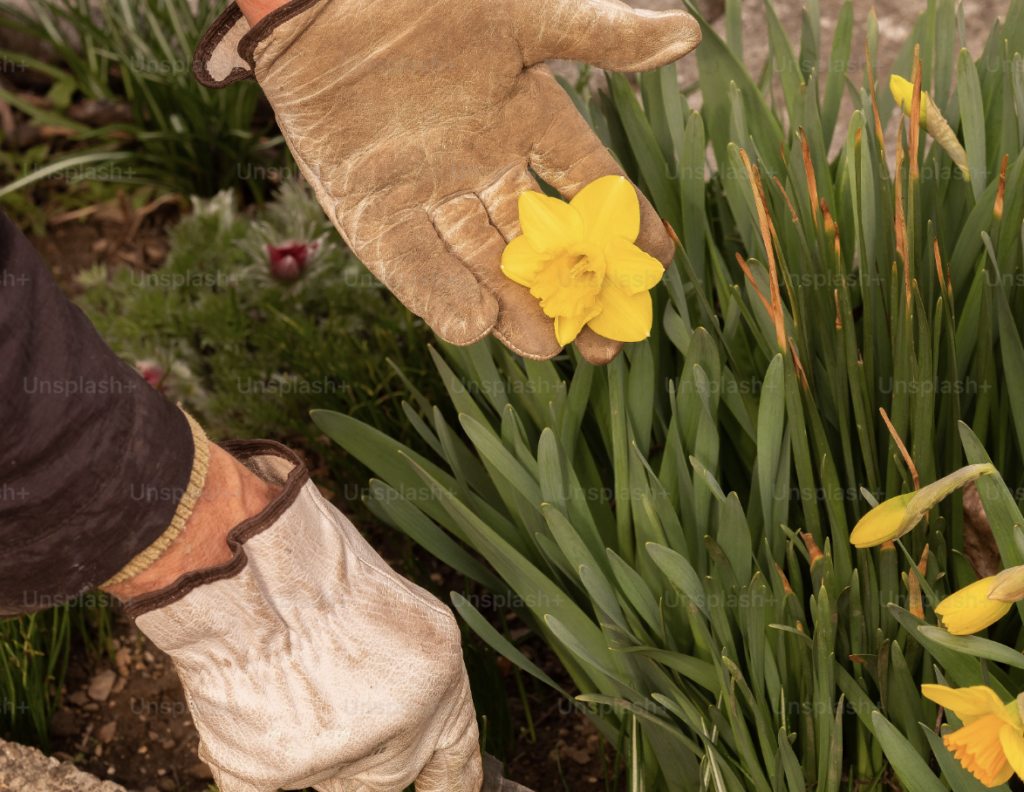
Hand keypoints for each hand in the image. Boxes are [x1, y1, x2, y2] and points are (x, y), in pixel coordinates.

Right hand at [111, 442, 479, 791]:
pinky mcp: (265, 771)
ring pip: (325, 775)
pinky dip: (257, 751)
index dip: (450, 781)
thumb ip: (401, 669)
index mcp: (438, 678)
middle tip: (325, 687)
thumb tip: (387, 707)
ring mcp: (333, 757)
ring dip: (308, 738)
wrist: (248, 564)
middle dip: (362, 746)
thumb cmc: (316, 560)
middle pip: (386, 777)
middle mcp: (398, 728)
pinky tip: (250, 703)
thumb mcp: (391, 605)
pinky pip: (266, 785)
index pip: (456, 754)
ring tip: (282, 671)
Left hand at [194, 0, 699, 363]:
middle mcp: (482, 170)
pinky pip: (409, 263)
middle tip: (602, 345)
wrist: (324, 0)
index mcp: (526, 121)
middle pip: (537, 244)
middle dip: (569, 293)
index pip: (588, 183)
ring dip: (510, 306)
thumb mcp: (520, 14)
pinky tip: (472, 329)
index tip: (658, 262)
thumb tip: (689, 35)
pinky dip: (437, 294)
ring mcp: (427, 196)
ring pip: (479, 263)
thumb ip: (599, 35)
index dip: (625, 222)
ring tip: (545, 348)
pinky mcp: (370, 214)